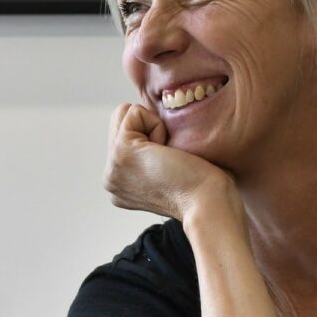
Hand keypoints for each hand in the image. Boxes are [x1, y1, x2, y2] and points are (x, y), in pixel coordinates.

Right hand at [104, 103, 238, 221]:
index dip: (151, 136)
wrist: (206, 203)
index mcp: (120, 184)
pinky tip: (167, 153)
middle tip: (168, 160)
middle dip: (149, 129)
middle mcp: (110, 178)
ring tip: (166, 157)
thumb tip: (150, 133)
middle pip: (119, 122)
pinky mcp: (120, 152)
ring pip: (124, 114)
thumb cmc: (201, 189)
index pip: (123, 136)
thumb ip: (147, 155)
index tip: (169, 166)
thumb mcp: (165, 172)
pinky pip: (134, 113)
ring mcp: (112, 167)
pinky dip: (158, 126)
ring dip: (153, 127)